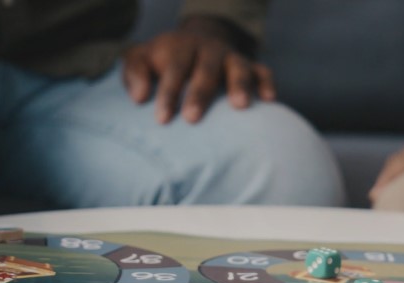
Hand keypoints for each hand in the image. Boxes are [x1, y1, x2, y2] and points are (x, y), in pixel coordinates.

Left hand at [122, 30, 274, 123]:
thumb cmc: (163, 61)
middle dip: (200, 93)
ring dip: (240, 83)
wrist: (197, 42)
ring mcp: (231, 57)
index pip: (174, 68)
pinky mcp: (251, 65)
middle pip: (206, 68)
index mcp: (180, 46)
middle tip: (192, 118)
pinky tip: (269, 100)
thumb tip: (139, 96)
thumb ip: (134, 73)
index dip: (168, 93)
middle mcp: (208, 49)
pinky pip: (263, 71)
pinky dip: (267, 83)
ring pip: (238, 66)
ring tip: (240, 106)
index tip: (162, 120)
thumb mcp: (141, 58)